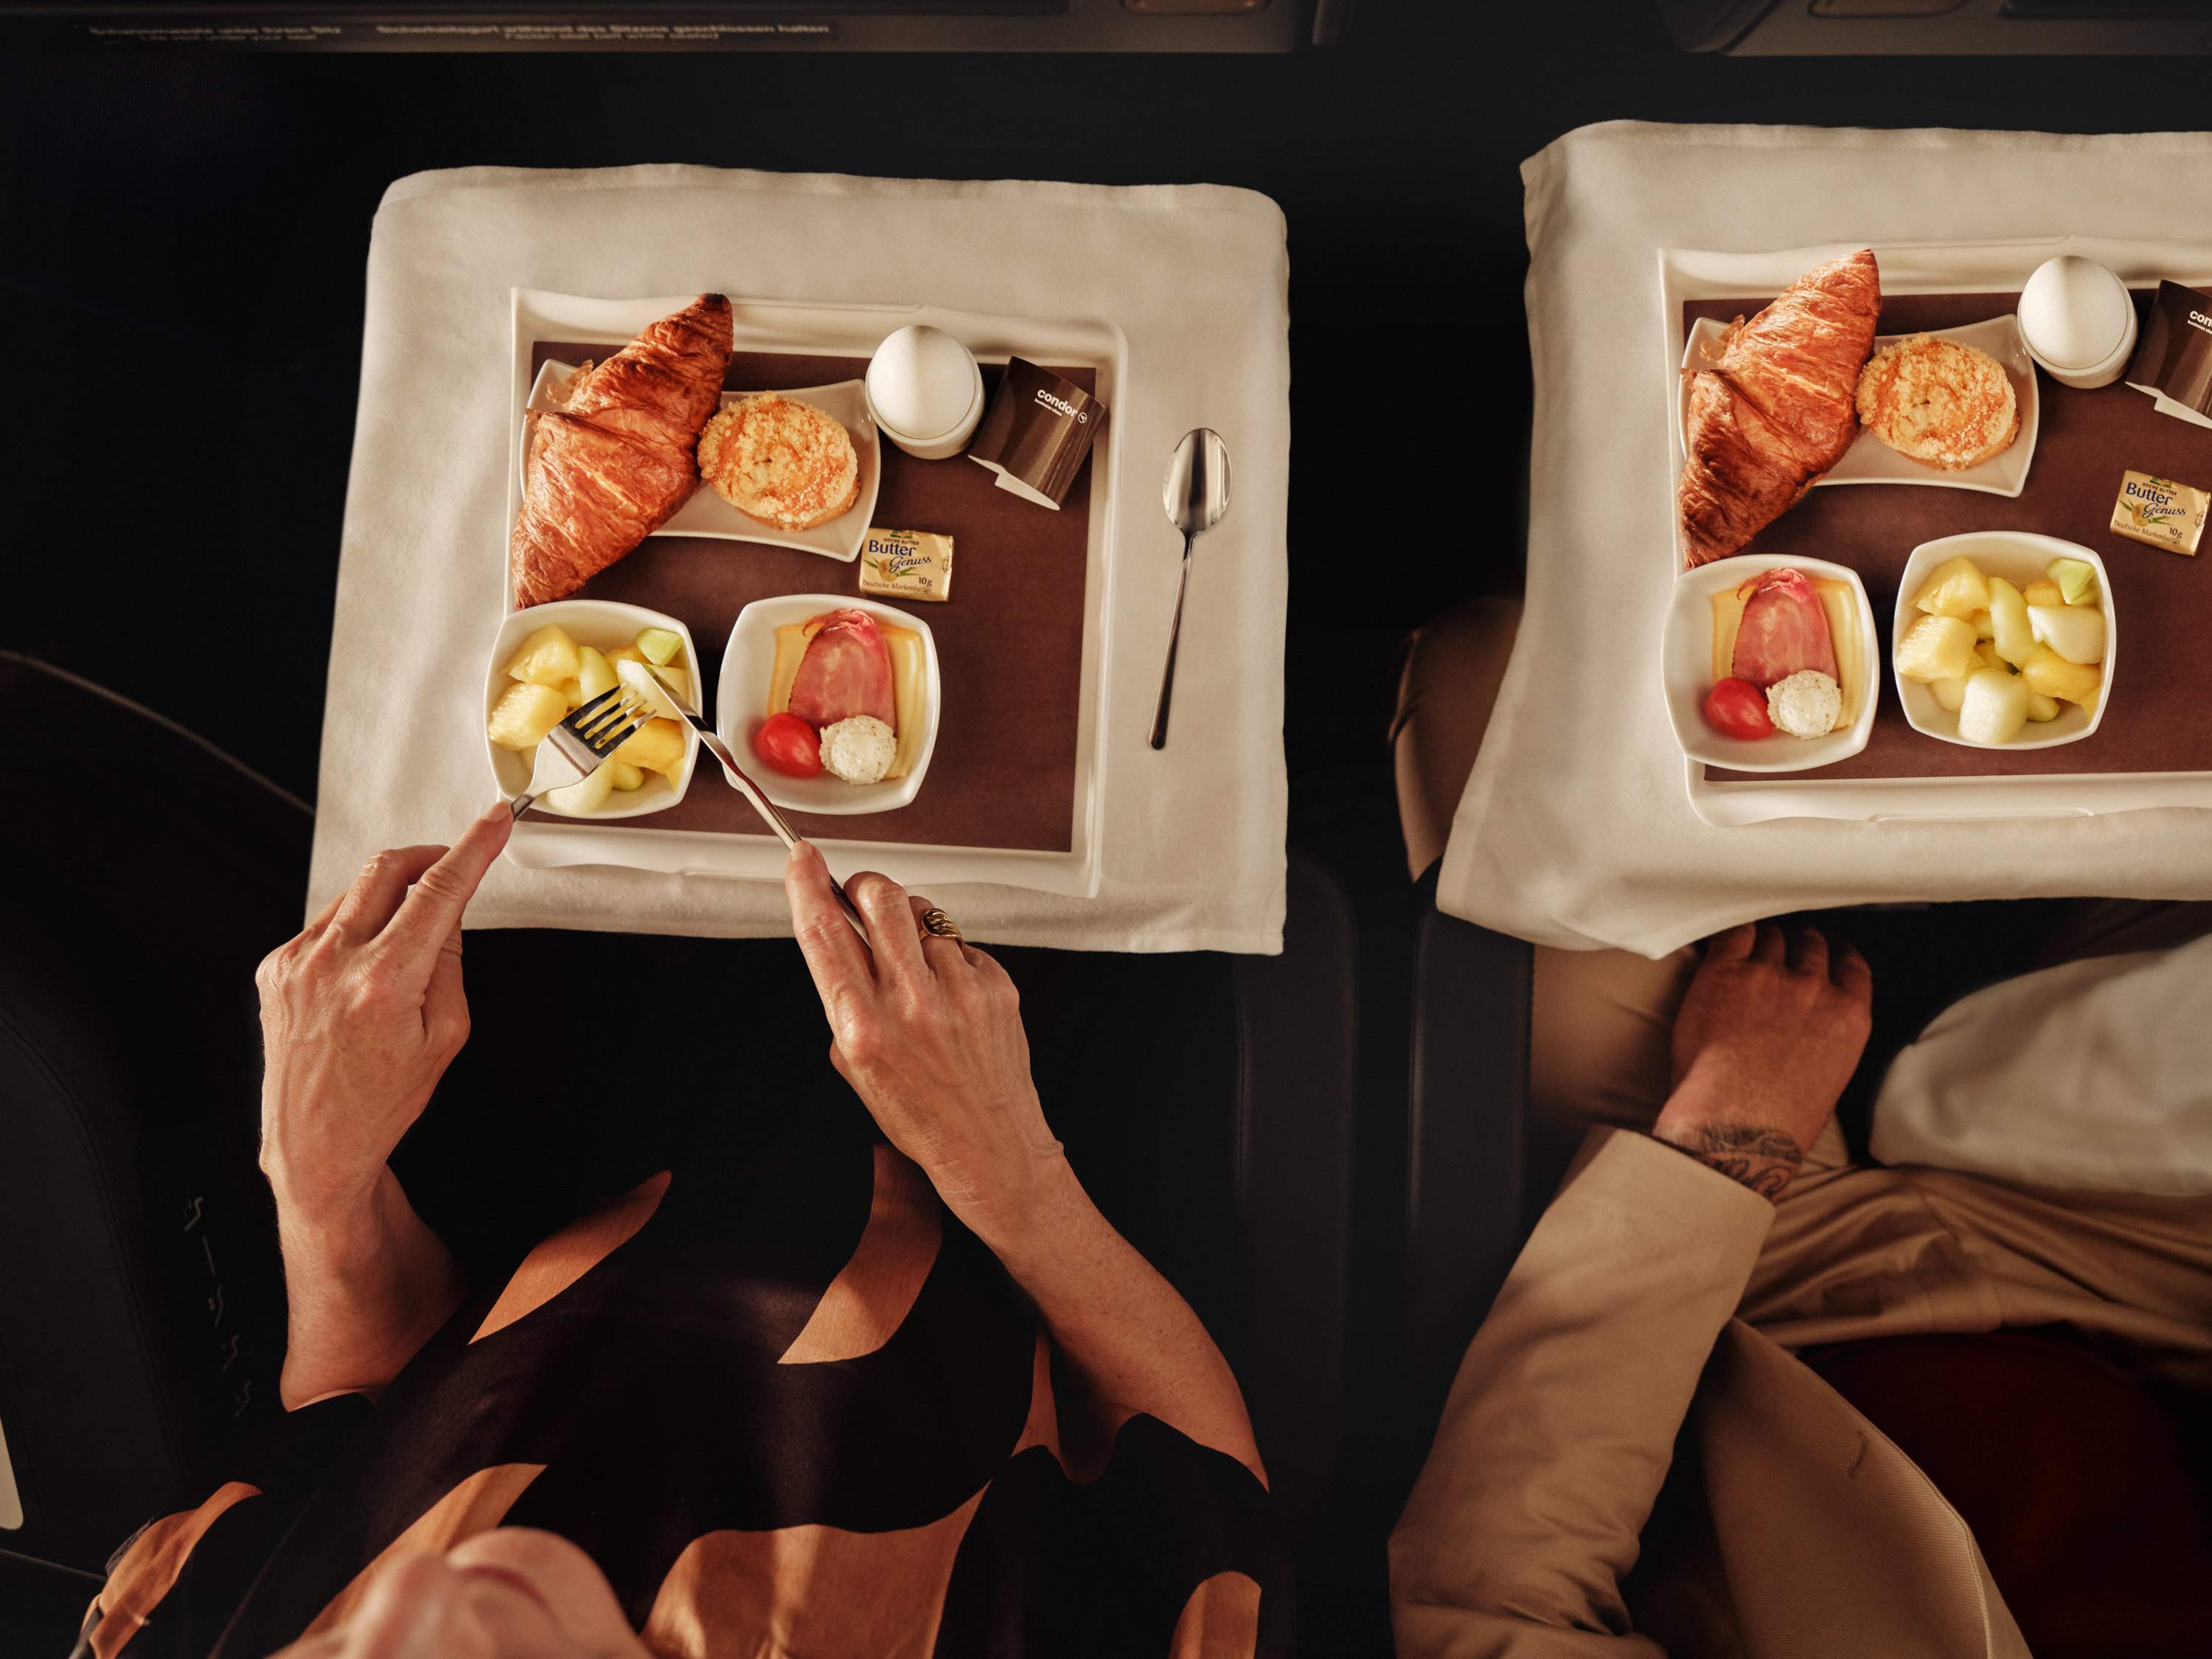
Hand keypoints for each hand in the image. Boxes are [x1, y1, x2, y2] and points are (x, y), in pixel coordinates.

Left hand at [257, 803, 512, 1213]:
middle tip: (452, 864)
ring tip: (406, 944)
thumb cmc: (383, 1100)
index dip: (474, 848)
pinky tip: (366, 969)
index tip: (495, 821)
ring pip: (356, 893)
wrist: (316, 1142)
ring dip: (391, 897)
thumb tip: (447, 911)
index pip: (439, 891)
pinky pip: (326, 923)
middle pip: (389, 869)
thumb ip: (449, 962)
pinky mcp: (274, 967)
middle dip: (429, 856)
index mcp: (385, 982)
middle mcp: (333, 963)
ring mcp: (296, 962)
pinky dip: (356, 928)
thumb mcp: (446, 1035)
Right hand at [782, 842, 1064, 1238]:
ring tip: (916, 974)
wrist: (988, 1144)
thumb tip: (835, 929)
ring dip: (910, 929)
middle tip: (861, 897)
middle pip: (880, 897)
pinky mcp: (997, 985)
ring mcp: (959, 991)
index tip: (802, 855)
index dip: (806, 884)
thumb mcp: (853, 1063)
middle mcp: (911, 1004)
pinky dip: (947, 957)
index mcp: (862, 1028)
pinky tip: (950, 996)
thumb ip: (842, 996)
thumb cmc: (917, 1110)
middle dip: (864, 885)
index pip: (823, 934)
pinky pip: (959, 942)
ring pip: (923, 915)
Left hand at [1653, 921, 1871, 1198]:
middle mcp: (1814, 988)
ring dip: (1764, 939)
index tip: (1826, 946)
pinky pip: (1733, 934)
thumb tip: (1815, 1028)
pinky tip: (1728, 939)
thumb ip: (1831, 1037)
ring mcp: (1769, 976)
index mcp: (1848, 1016)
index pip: (1850, 964)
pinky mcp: (1725, 972)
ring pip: (1772, 937)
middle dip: (1798, 943)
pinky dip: (1734, 933)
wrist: (1736, 1124)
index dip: (1835, 950)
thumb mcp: (1832, 1076)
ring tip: (1752, 944)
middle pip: (1810, 945)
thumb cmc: (1779, 1119)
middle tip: (1782, 946)